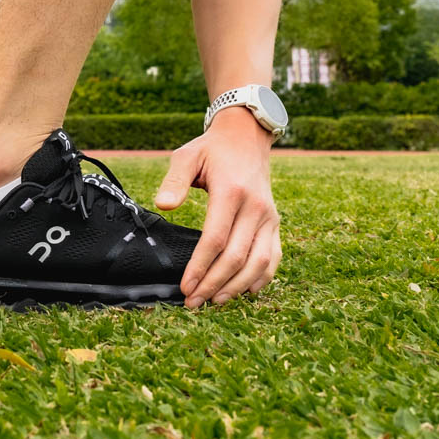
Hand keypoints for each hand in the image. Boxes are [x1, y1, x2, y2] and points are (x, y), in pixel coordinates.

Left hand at [154, 108, 280, 306]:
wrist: (246, 136)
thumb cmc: (212, 149)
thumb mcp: (187, 155)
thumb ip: (174, 180)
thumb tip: (164, 206)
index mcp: (231, 191)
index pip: (216, 239)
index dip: (200, 267)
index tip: (185, 287)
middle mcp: (255, 207)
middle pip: (236, 257)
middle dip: (214, 284)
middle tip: (194, 302)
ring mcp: (269, 216)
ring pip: (259, 262)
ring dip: (238, 286)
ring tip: (216, 301)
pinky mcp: (275, 222)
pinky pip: (274, 256)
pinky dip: (263, 278)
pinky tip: (246, 292)